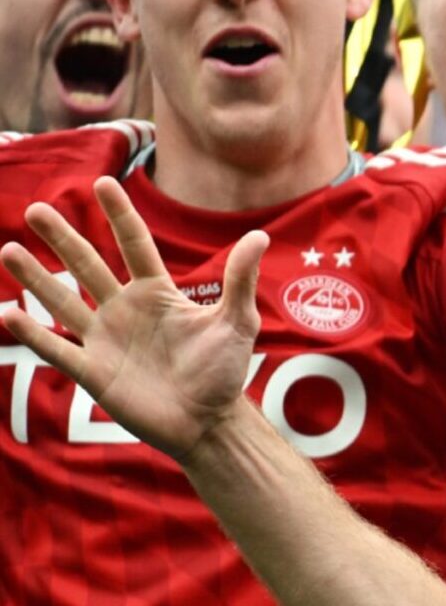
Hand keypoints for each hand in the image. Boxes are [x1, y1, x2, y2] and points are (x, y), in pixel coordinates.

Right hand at [1, 179, 263, 461]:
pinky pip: (58, 349)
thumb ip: (240, 280)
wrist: (209, 422)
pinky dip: (34, 334)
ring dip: (36, 277)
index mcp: (157, 293)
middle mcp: (124, 310)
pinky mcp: (93, 371)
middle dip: (63, 239)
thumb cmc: (224, 372)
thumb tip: (260, 235)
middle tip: (36, 210)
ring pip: (63, 301)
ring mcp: (105, 339)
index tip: (103, 182)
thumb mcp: (236, 322)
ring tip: (9, 249)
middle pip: (88, 266)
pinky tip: (8, 314)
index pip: (135, 245)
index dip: (120, 216)